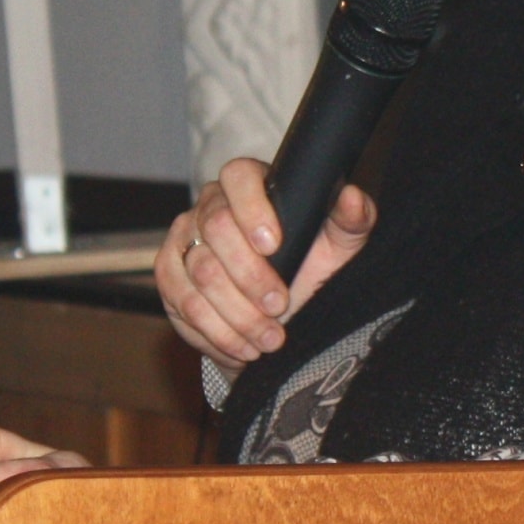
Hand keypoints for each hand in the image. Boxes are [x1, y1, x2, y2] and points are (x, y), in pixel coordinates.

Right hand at [153, 157, 377, 375]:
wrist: (279, 316)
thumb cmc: (310, 269)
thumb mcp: (338, 248)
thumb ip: (353, 220)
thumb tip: (354, 198)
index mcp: (250, 185)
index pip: (239, 176)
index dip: (252, 209)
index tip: (274, 245)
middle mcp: (210, 205)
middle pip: (215, 229)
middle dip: (251, 276)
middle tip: (282, 307)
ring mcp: (183, 239)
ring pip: (200, 273)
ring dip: (237, 314)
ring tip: (270, 340)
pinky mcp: (169, 274)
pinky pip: (182, 302)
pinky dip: (216, 332)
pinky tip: (243, 347)